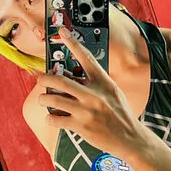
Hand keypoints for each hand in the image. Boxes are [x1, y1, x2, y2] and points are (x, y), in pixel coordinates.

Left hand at [37, 26, 148, 159]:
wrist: (130, 138)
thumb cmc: (121, 114)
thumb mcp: (113, 93)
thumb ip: (95, 84)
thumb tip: (72, 77)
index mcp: (103, 83)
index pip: (86, 58)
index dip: (73, 43)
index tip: (62, 32)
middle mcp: (93, 94)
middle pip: (59, 80)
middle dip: (44, 79)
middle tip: (40, 79)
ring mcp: (86, 111)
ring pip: (52, 99)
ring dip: (43, 99)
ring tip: (43, 100)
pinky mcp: (80, 126)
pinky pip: (55, 119)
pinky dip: (50, 118)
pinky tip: (53, 118)